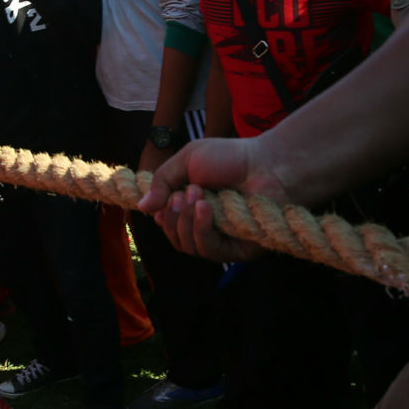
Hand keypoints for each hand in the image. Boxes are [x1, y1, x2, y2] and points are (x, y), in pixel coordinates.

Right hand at [139, 136, 290, 262]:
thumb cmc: (232, 157)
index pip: (168, 226)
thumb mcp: (188, 160)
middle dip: (173, 216)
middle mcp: (208, 227)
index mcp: (194, 208)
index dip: (162, 216)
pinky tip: (205, 209)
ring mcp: (224, 240)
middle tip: (184, 192)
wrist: (268, 163)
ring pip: (189, 247)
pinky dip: (202, 229)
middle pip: (175, 239)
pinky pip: (210, 251)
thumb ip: (162, 181)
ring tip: (197, 194)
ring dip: (186, 221)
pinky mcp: (239, 250)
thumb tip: (141, 208)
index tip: (166, 198)